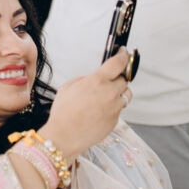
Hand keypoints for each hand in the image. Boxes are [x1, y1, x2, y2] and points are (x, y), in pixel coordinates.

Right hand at [39, 48, 131, 162]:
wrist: (64, 136)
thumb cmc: (63, 112)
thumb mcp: (68, 87)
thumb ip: (85, 78)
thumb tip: (93, 78)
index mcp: (97, 81)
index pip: (118, 63)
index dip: (123, 55)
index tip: (124, 52)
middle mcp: (110, 93)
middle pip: (124, 79)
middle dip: (118, 78)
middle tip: (110, 79)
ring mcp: (115, 107)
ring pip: (126, 95)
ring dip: (119, 92)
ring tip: (105, 97)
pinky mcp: (115, 120)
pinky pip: (118, 109)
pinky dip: (112, 107)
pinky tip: (98, 112)